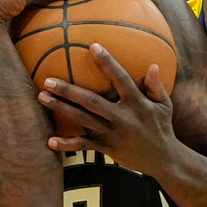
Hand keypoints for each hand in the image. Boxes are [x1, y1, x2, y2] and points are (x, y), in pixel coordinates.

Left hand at [37, 43, 177, 175]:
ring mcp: (113, 134)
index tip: (93, 46)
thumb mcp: (164, 105)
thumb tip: (152, 65)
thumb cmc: (161, 127)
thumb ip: (156, 86)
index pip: (120, 79)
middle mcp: (123, 118)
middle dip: (68, 90)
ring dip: (61, 109)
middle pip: (91, 101)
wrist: (164, 160)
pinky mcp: (107, 148)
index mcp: (137, 103)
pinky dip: (67, 144)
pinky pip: (85, 145)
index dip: (107, 63)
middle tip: (47, 80)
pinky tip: (50, 141)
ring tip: (42, 98)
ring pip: (83, 120)